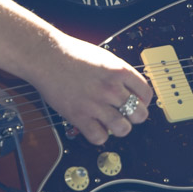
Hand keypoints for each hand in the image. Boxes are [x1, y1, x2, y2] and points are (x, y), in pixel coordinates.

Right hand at [27, 31, 151, 145]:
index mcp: (120, 71)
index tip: (139, 103)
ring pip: (123, 129)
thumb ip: (120, 74)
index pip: (146, 94)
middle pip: (139, 114)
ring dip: (120, 128)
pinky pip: (99, 137)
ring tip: (112, 122)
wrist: (46, 56)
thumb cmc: (72, 54)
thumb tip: (132, 91)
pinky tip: (95, 127)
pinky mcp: (79, 115)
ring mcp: (95, 103)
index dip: (144, 101)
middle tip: (127, 114)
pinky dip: (100, 135)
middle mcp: (110, 88)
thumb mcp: (105, 58)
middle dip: (135, 116)